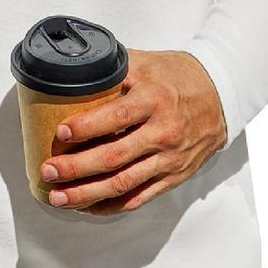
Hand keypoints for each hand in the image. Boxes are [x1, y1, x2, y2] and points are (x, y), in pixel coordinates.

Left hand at [39, 49, 226, 214]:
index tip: (60, 133)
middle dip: (76, 168)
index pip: (116, 117)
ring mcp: (168, 158)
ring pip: (123, 183)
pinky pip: (139, 197)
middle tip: (49, 171)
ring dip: (87, 193)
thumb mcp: (144, 62)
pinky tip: (88, 206)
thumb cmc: (176, 75)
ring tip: (58, 196)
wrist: (219, 94)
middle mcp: (162, 132)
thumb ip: (111, 68)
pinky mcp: (173, 176)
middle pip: (114, 157)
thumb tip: (71, 71)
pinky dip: (111, 205)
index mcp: (153, 99)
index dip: (85, 128)